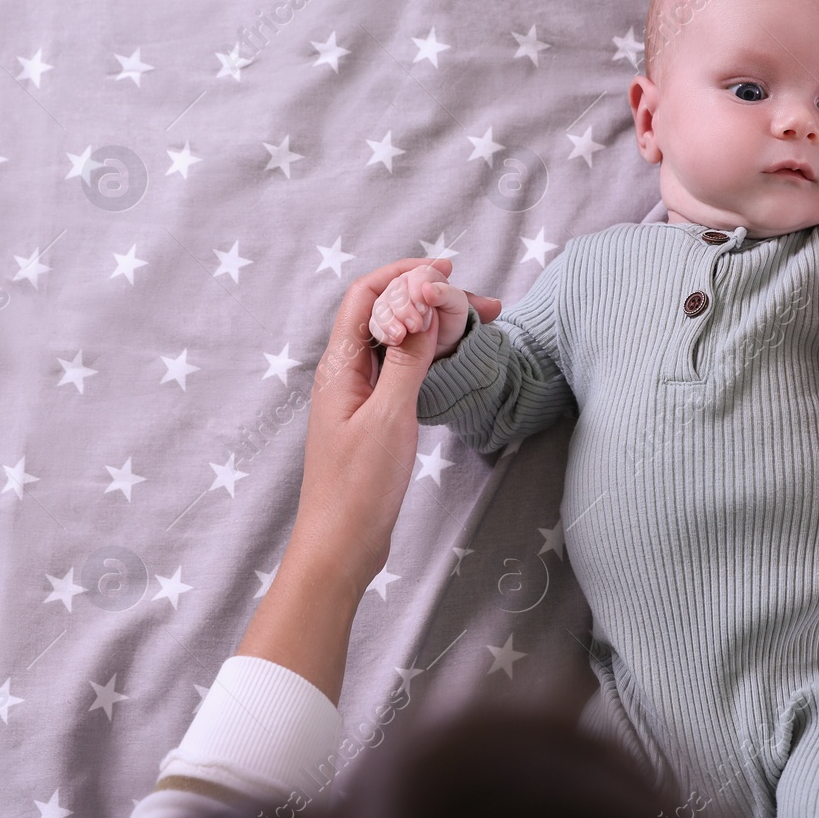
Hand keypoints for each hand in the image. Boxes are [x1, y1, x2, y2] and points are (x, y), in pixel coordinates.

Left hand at [295, 257, 501, 596]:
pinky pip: (400, 370)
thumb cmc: (357, 489)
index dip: (402, 274)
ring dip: (432, 326)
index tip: (445, 270)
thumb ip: (406, 360)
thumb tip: (423, 307)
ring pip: (395, 343)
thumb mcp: (388, 418)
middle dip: (426, 298)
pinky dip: (428, 355)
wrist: (340, 547)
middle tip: (481, 303)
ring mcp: (358, 397)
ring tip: (477, 325)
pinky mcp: (373, 418)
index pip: (365, 297)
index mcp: (337, 368)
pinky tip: (453, 359)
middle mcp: (344, 375)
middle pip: (383, 315)